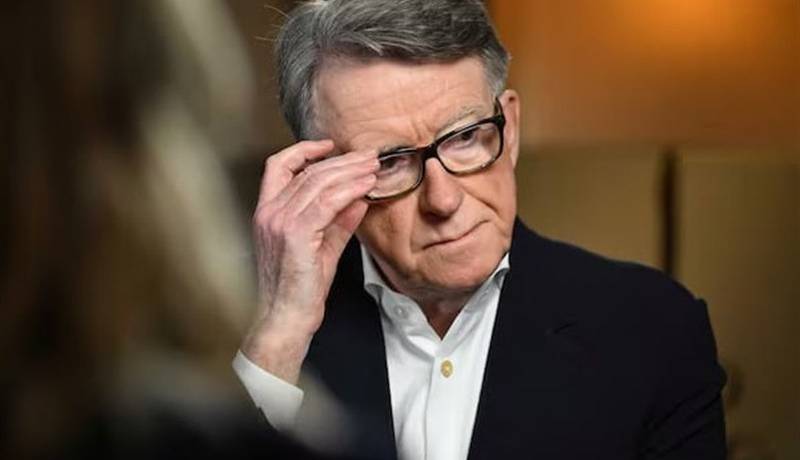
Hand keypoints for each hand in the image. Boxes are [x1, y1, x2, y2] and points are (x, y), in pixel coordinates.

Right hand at [242, 140, 378, 383]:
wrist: (286, 320)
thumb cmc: (300, 290)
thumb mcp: (322, 248)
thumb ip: (338, 221)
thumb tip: (359, 198)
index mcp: (267, 212)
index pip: (277, 166)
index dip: (303, 150)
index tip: (330, 146)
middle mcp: (269, 213)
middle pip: (308, 171)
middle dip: (342, 160)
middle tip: (369, 156)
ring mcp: (279, 222)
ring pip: (319, 182)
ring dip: (350, 171)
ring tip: (373, 167)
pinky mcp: (295, 234)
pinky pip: (327, 202)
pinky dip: (349, 190)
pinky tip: (366, 186)